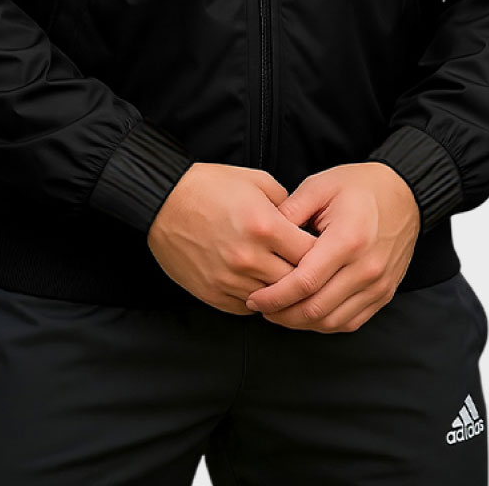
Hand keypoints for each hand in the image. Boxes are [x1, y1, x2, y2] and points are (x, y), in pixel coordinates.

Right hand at [146, 162, 318, 314]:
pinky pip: (248, 308)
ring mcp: (230, 280)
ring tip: (288, 282)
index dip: (323, 253)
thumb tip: (302, 223)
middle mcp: (249, 257)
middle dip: (307, 277)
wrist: (163, 201)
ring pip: (274, 300)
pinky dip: (259, 301)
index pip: (312, 254)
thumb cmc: (209, 186)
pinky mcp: (213, 294)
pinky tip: (261, 287)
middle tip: (313, 271)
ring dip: (283, 293)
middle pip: (296, 282)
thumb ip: (286, 202)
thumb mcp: (256, 181)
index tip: (325, 251)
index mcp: (265, 226)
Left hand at [242, 162, 420, 332]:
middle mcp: (366, 268)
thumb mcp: (320, 186)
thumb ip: (290, 211)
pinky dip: (325, 323)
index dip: (275, 296)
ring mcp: (378, 284)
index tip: (255, 297)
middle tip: (260, 307)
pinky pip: (351, 322)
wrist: (404, 194)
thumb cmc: (360, 187)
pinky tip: (306, 314)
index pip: (305, 282)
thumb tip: (262, 234)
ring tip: (279, 312)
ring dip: (301, 323)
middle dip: (282, 314)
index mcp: (348, 239)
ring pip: (333, 321)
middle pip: (317, 308)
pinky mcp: (384, 293)